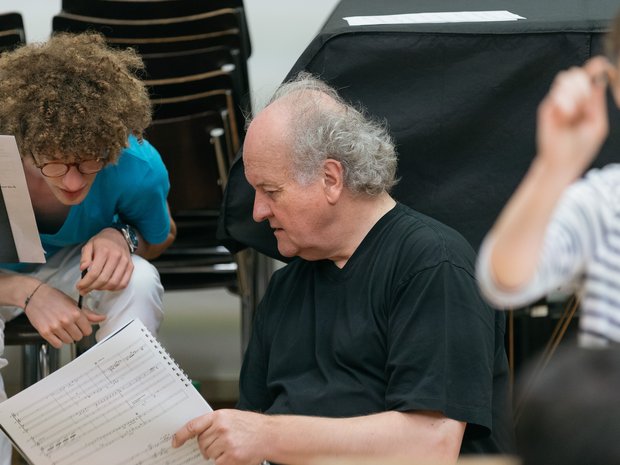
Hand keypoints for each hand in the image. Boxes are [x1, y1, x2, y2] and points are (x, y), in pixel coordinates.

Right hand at [24, 282, 105, 348]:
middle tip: (70, 326)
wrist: (35, 296)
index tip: (81, 326)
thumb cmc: (54, 298)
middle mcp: (66, 321)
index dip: (85, 328)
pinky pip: (57, 344)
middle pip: (79, 337)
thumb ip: (88, 313)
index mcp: (75, 313)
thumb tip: (102, 318)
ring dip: (67, 337)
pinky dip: (58, 341)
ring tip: (62, 328)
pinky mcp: (45, 332)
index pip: (88, 330)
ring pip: (68, 341)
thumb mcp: (73, 303)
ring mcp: (55, 327)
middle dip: (76, 332)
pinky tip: (56, 333)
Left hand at [78, 227, 133, 294]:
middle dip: (91, 288)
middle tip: (84, 290)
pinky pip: (123, 283)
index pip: (94, 272)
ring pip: (114, 283)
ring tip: (94, 287)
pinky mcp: (130, 266)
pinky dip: (114, 288)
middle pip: (103, 279)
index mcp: (104, 251)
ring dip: (102, 289)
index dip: (86, 282)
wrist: (118, 236)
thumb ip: (85, 257)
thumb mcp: (89, 245)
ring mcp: (125, 262)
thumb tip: (83, 268)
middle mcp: (116, 257)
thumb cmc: (102, 242)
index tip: (79, 287)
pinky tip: (106, 287)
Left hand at [172, 409, 267, 464]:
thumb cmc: (251, 426)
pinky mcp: (231, 457)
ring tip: (230, 447)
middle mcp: (221, 428)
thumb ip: (215, 424)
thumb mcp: (231, 417)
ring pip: (208, 454)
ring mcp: (226, 443)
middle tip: (221, 444)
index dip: (181, 435)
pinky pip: (217, 463)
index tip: (175, 442)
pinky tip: (233, 455)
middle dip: (207, 446)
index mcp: (219, 416)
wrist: (270, 434)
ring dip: (216, 454)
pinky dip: (222, 462)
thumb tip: (197, 436)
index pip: (193, 426)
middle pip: (201, 443)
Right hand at [537, 56, 611, 178]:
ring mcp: (557, 102)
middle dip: (584, 83)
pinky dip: (566, 102)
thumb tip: (599, 78)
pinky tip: (567, 115)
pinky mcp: (546, 108)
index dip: (596, 66)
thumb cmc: (580, 147)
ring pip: (566, 78)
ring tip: (574, 112)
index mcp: (585, 101)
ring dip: (575, 92)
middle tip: (585, 103)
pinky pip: (557, 93)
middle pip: (577, 72)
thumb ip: (597, 101)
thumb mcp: (597, 123)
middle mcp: (570, 98)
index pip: (589, 75)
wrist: (563, 162)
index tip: (603, 63)